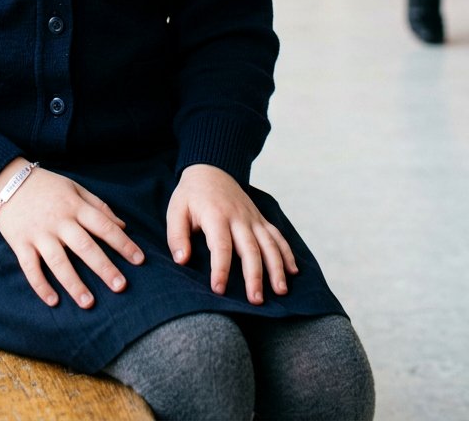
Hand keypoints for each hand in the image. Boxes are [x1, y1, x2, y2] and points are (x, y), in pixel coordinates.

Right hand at [0, 161, 144, 308]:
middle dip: (103, 267)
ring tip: (89, 303)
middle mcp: (59, 221)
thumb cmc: (47, 186)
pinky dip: (41, 285)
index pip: (103, 225)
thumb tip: (123, 226)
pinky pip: (30, 268)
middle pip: (84, 246)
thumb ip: (99, 206)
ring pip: (58, 261)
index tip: (139, 260)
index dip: (122, 243)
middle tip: (120, 287)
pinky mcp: (20, 243)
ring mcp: (39, 233)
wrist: (7, 180)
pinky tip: (53, 301)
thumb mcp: (74, 188)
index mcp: (75, 206)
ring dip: (74, 283)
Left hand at [167, 164, 297, 304]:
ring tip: (281, 290)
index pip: (221, 246)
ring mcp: (253, 218)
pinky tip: (293, 271)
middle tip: (256, 300)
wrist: (211, 169)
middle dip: (254, 275)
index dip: (220, 269)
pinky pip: (277, 236)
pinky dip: (287, 252)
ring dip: (276, 267)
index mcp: (216, 216)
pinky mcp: (260, 219)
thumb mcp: (176, 210)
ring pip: (269, 243)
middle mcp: (238, 217)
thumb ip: (177, 235)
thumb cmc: (191, 195)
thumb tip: (182, 260)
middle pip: (250, 248)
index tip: (218, 290)